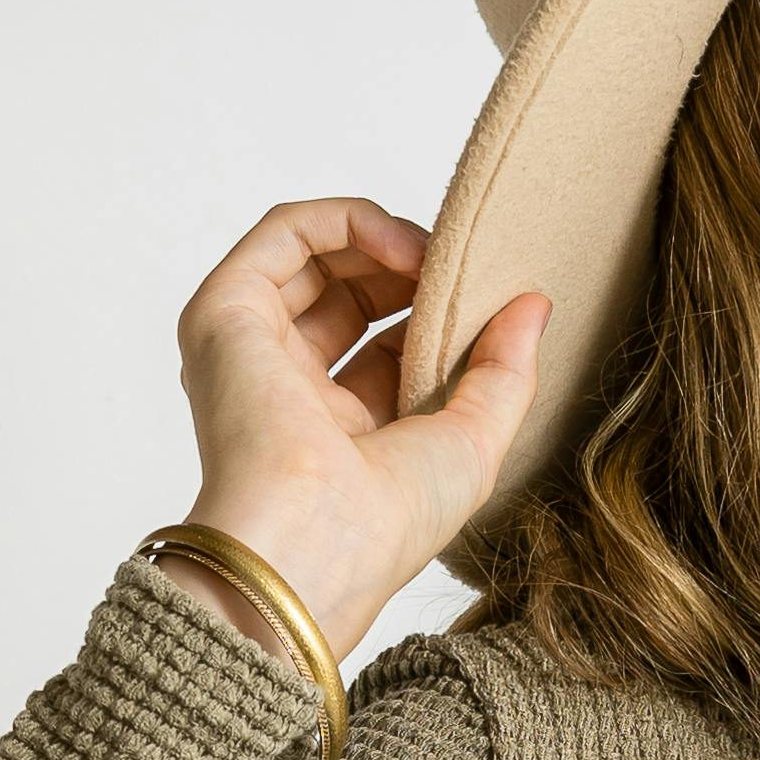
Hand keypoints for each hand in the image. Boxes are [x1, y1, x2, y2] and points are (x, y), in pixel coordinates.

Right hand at [159, 199, 550, 664]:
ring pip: (316, 257)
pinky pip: (284, 234)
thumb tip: (533, 305)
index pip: (387, 343)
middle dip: (409, 270)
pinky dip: (345, 219)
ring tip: (434, 257)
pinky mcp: (225, 313)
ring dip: (382, 239)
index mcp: (340, 428)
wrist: (318, 540)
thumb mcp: (475, 443)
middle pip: (349, 293)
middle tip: (458, 271)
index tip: (483, 302)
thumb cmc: (388, 520)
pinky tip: (399, 246)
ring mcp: (251, 349)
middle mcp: (288, 387)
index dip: (434, 311)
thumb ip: (507, 372)